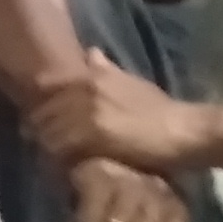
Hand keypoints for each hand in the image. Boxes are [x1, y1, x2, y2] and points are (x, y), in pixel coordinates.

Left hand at [23, 51, 209, 172]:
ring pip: (49, 130)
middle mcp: (86, 89)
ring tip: (53, 161)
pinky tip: (65, 169)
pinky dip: (60, 160)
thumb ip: (107, 70)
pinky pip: (64, 148)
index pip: (47, 88)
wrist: (184, 131)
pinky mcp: (96, 135)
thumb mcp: (132, 82)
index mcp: (92, 75)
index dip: (40, 108)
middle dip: (39, 129)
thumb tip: (90, 52)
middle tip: (42, 148)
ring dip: (48, 147)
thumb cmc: (160, 110)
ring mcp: (89, 111)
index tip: (38, 122)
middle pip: (43, 111)